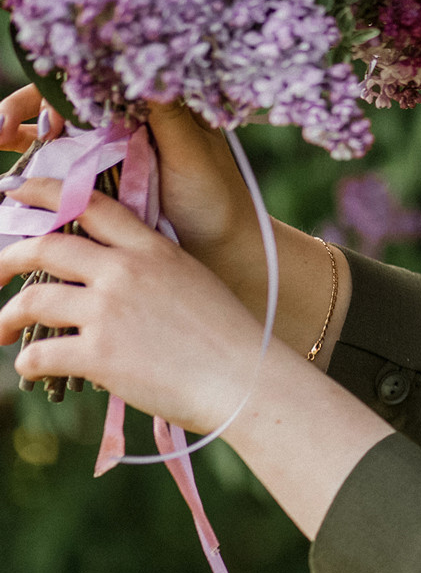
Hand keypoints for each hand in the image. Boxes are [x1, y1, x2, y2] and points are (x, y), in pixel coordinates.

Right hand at [0, 86, 271, 307]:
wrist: (222, 251)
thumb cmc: (216, 198)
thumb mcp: (192, 152)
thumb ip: (163, 113)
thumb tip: (141, 63)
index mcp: (143, 107)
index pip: (85, 80)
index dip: (50, 89)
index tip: (32, 113)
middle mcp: (118, 126)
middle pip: (55, 106)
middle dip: (19, 112)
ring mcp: (103, 158)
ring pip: (46, 139)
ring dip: (16, 137)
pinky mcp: (94, 190)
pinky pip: (51, 176)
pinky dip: (27, 175)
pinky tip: (10, 185)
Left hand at [0, 182, 267, 432]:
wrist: (245, 381)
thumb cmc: (227, 338)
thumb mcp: (192, 282)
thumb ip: (150, 269)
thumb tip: (108, 274)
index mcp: (152, 250)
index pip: (90, 205)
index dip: (45, 192)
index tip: (13, 192)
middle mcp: (126, 272)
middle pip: (45, 248)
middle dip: (6, 259)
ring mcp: (110, 312)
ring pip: (32, 301)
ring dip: (6, 317)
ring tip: (1, 331)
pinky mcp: (100, 354)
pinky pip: (39, 353)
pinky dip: (27, 363)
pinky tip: (31, 369)